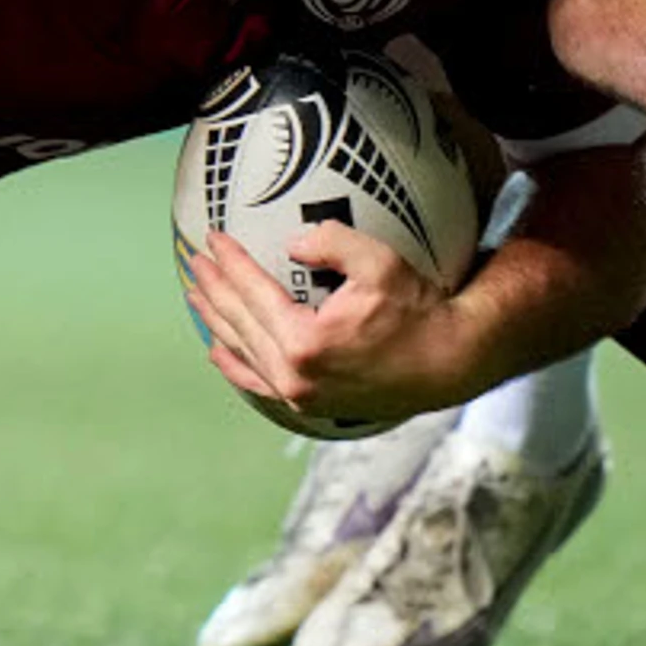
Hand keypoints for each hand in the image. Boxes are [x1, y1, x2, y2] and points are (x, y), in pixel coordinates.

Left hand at [180, 226, 461, 426]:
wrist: (450, 363)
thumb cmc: (419, 311)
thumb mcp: (380, 264)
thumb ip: (332, 243)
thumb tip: (293, 245)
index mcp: (303, 341)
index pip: (252, 292)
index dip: (230, 263)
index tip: (213, 240)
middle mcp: (294, 374)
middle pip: (239, 322)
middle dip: (214, 289)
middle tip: (195, 261)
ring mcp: (300, 394)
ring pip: (243, 351)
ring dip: (217, 321)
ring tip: (197, 296)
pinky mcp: (311, 405)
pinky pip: (259, 385)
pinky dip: (235, 366)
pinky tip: (219, 352)